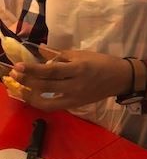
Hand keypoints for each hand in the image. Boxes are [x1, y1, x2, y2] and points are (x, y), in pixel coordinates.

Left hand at [9, 50, 130, 110]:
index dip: (32, 70)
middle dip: (26, 81)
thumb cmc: (101, 62)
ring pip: (46, 101)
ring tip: (20, 88)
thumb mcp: (81, 54)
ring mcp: (75, 98)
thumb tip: (39, 52)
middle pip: (45, 86)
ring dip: (30, 95)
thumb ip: (59, 55)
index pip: (51, 71)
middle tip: (14, 74)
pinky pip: (53, 106)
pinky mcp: (75, 105)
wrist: (119, 78)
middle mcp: (75, 85)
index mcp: (78, 69)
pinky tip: (33, 95)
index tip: (18, 66)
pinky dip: (41, 101)